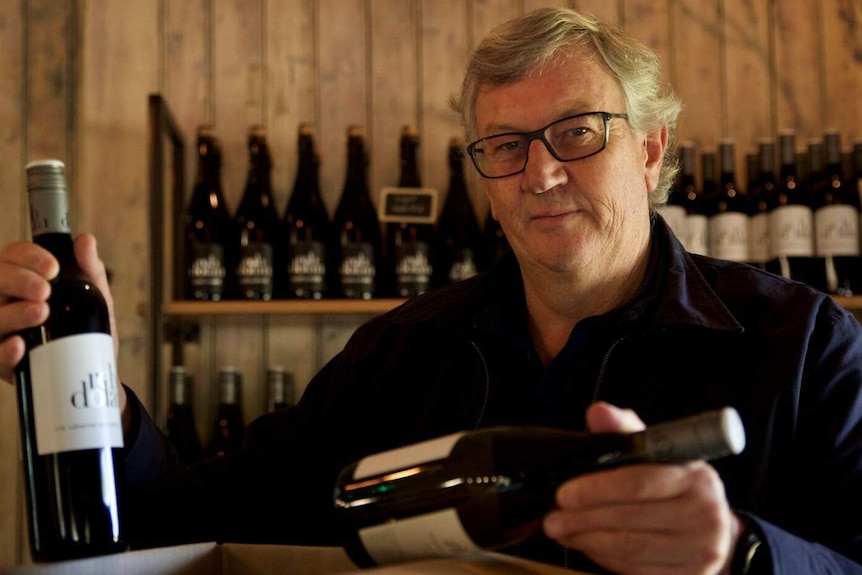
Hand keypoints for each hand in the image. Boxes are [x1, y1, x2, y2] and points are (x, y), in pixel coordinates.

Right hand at [0, 235, 126, 422]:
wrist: (94, 372)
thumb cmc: (87, 329)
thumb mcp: (94, 297)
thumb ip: (89, 269)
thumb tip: (86, 241)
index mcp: (22, 281)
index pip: (12, 256)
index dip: (28, 256)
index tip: (53, 268)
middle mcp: (5, 302)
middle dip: (18, 280)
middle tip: (46, 290)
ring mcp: (1, 332)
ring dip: (14, 313)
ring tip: (42, 312)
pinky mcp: (3, 362)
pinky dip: (5, 350)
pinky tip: (19, 345)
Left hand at [543, 402, 743, 574]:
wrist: (714, 531)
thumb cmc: (676, 486)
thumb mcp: (657, 453)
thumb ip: (625, 431)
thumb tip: (598, 413)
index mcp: (695, 476)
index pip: (638, 482)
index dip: (597, 488)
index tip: (565, 493)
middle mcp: (704, 514)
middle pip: (629, 518)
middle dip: (582, 518)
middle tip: (553, 518)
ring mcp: (700, 550)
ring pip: (629, 547)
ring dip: (587, 539)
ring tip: (561, 531)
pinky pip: (636, 568)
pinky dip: (604, 557)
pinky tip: (585, 545)